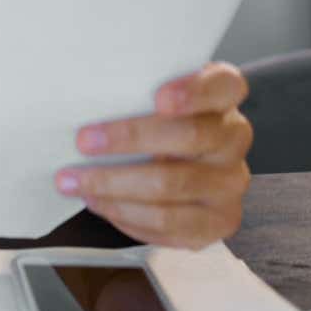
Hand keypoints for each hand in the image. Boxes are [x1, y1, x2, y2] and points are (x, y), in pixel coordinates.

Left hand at [54, 62, 253, 248]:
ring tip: (75, 182)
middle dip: (129, 139)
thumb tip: (87, 93)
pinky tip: (99, 203)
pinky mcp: (218, 221)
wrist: (183, 160)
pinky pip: (169, 225)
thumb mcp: (152, 90)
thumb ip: (136, 87)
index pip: (223, 85)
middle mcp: (234, 137)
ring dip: (114, 186)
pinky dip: (125, 213)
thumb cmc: (157, 117)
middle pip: (188, 137)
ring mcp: (230, 182)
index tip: (159, 98)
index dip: (195, 92)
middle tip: (83, 142)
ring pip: (171, 186)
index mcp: (224, 94)